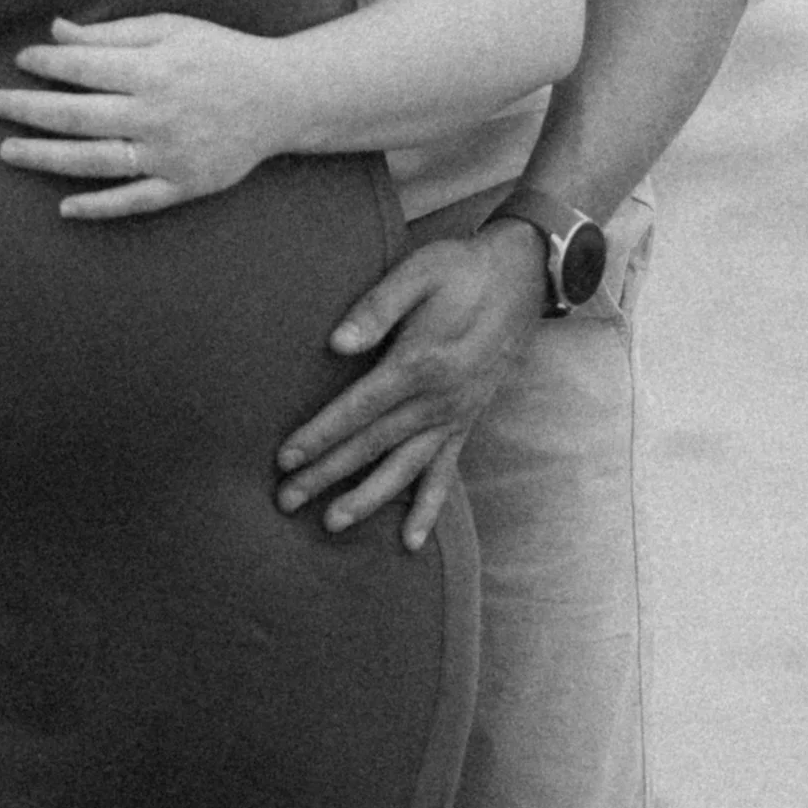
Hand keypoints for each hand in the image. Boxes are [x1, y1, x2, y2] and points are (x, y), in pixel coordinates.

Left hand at [0, 14, 286, 215]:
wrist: (281, 97)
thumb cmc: (221, 54)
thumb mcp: (171, 29)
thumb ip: (113, 34)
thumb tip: (58, 31)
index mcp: (154, 69)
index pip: (84, 68)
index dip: (45, 64)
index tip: (21, 61)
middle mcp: (157, 114)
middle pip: (77, 116)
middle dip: (28, 110)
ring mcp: (169, 155)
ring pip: (94, 162)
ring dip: (45, 157)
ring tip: (8, 151)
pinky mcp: (183, 185)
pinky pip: (133, 202)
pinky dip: (98, 207)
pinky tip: (64, 206)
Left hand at [275, 228, 538, 549]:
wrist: (522, 277)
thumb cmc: (462, 268)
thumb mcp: (419, 271)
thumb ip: (377, 307)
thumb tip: (336, 344)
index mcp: (420, 363)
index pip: (358, 409)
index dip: (319, 435)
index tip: (285, 458)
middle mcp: (437, 400)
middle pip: (372, 446)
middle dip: (327, 475)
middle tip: (286, 500)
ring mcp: (455, 416)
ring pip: (404, 469)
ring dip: (367, 499)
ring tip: (330, 522)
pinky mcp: (466, 421)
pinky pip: (445, 473)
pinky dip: (429, 508)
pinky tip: (411, 539)